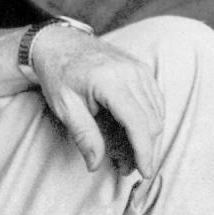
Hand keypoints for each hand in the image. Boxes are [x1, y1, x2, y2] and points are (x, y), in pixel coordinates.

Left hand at [31, 27, 164, 178]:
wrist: (57, 43)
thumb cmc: (57, 73)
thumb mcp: (64, 106)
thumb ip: (84, 136)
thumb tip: (95, 164)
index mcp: (110, 81)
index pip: (138, 123)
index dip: (144, 151)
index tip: (144, 172)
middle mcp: (130, 73)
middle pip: (151, 121)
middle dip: (144, 149)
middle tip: (126, 167)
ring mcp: (138, 68)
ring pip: (157, 113)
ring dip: (147, 137)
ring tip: (126, 153)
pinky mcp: (141, 68)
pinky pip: (155, 100)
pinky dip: (148, 120)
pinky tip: (133, 132)